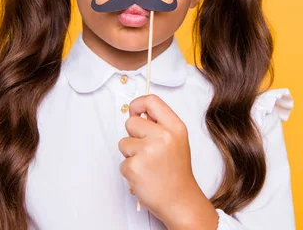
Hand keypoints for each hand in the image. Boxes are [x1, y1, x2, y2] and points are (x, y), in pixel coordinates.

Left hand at [118, 94, 217, 228]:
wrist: (180, 200)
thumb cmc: (177, 171)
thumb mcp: (177, 140)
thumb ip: (160, 125)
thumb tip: (138, 114)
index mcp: (175, 127)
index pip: (151, 101)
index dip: (138, 104)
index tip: (135, 112)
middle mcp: (163, 136)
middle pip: (131, 122)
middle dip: (133, 135)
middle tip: (147, 150)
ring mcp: (148, 152)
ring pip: (123, 142)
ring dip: (130, 154)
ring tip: (147, 165)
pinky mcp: (135, 167)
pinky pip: (122, 162)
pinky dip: (129, 170)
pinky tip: (144, 176)